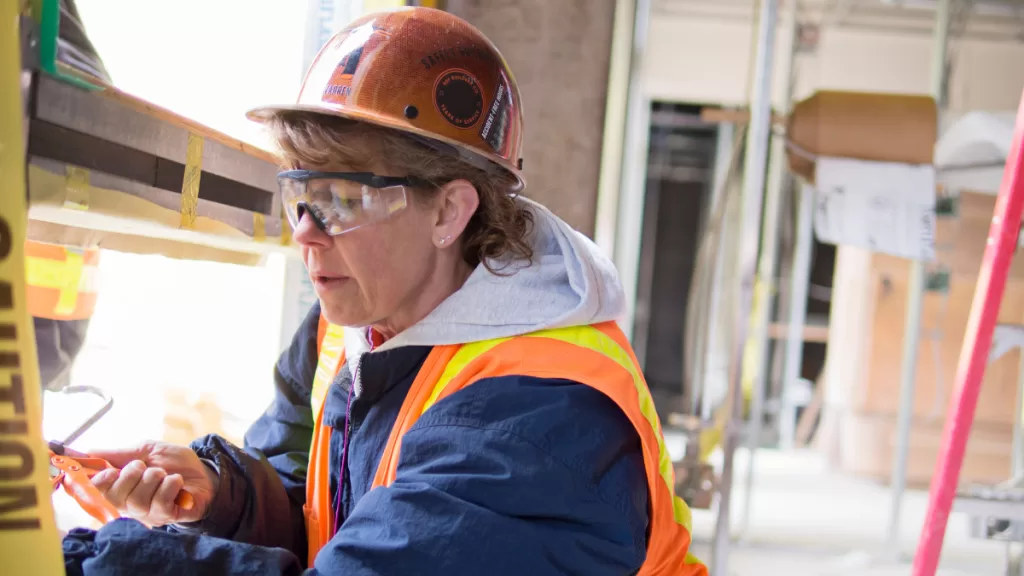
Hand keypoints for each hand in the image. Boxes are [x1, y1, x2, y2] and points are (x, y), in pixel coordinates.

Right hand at [89, 441, 216, 525]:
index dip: (100, 481)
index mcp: (121, 487)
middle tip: (145, 466)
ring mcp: (148, 513)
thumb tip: (89, 451)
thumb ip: (120, 454)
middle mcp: (130, 504)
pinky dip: (170, 485)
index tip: (110, 471)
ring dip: (154, 478)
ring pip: (139, 500)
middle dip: (131, 474)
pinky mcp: (166, 517)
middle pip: (116, 496)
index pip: (98, 491)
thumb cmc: (173, 463)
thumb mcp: (147, 451)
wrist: (204, 472)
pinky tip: (177, 482)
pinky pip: (161, 502)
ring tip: (164, 474)